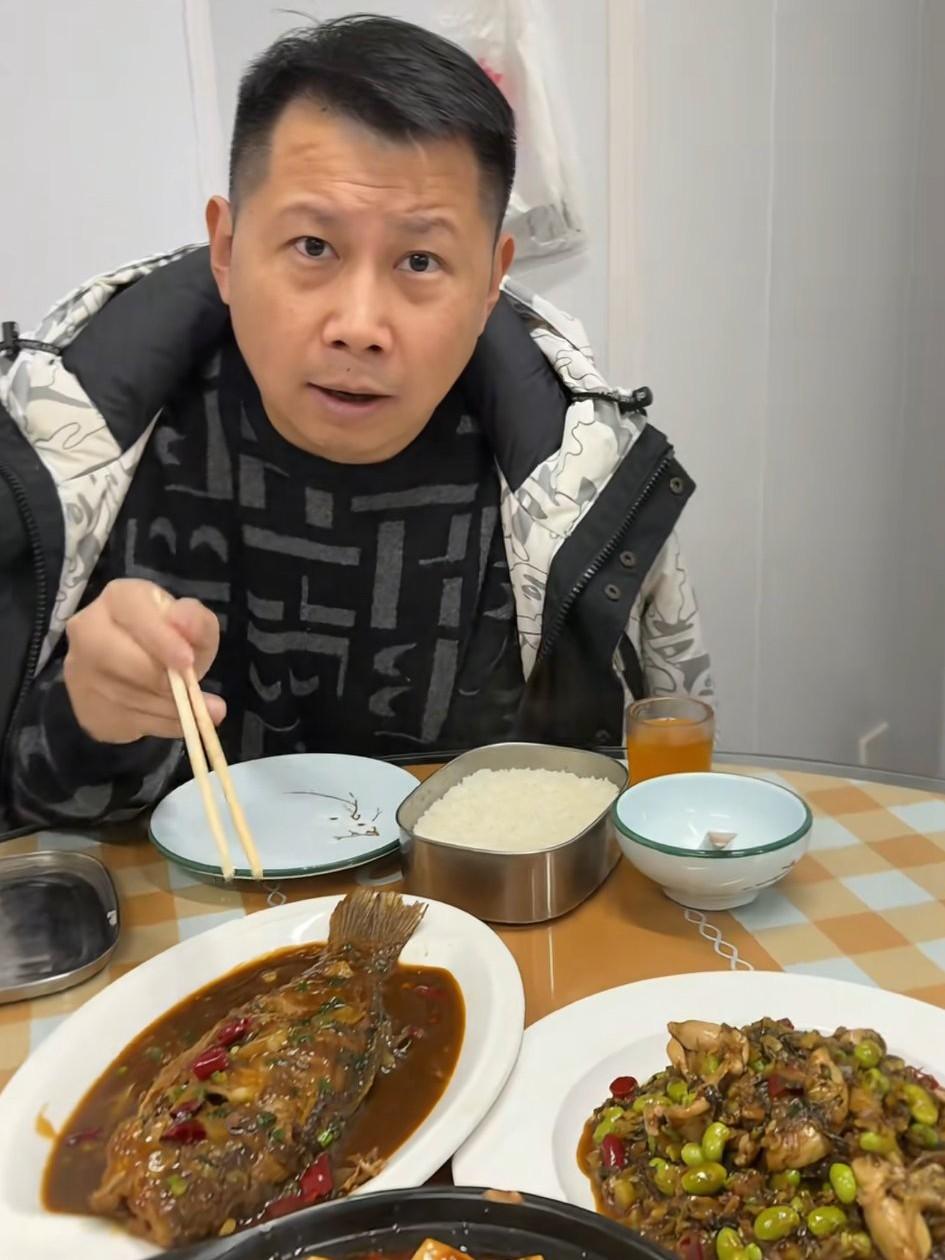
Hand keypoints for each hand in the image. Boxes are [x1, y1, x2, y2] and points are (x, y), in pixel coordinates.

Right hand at [63, 579, 225, 742]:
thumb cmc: (173, 643)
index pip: (131, 609)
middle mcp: (88, 628)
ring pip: (122, 694)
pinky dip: (158, 725)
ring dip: (166, 708)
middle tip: (191, 692)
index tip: (187, 661)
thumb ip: (197, 622)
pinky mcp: (84, 706)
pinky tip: (176, 720)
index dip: (159, 637)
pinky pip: (123, 721)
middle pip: (113, 654)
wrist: (145, 674)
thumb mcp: (195, 628)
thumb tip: (184, 621)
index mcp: (119, 598)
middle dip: (159, 678)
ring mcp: (79, 670)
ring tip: (198, 711)